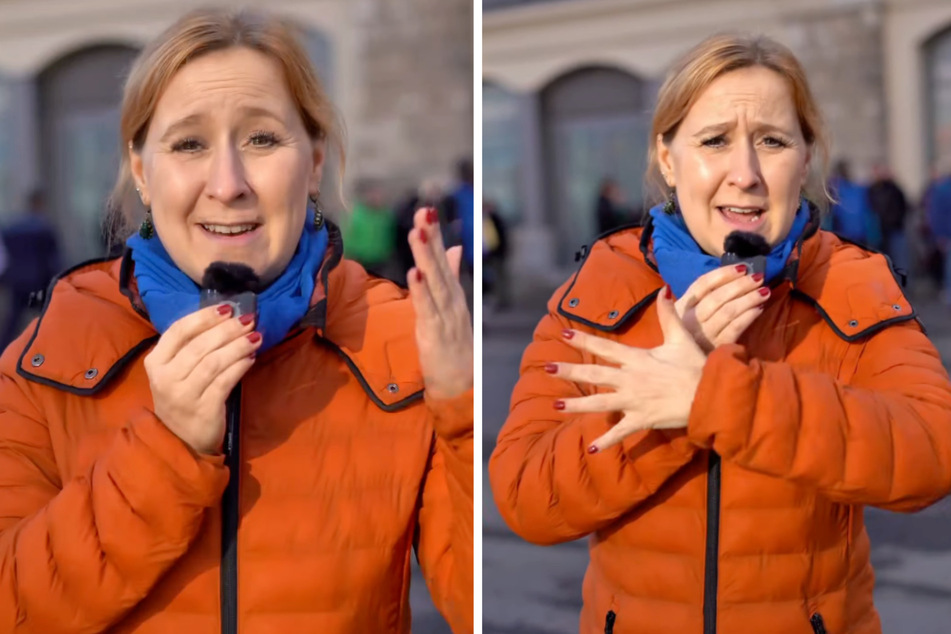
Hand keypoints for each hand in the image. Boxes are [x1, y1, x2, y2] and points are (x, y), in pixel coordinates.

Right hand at [144, 305, 262, 453]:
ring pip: (214, 362)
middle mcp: (165, 378)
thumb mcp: (176, 371)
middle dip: (228, 330)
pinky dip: (240, 366)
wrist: (182, 440)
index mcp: (155, 362)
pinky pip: (225, 381)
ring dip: (238, 346)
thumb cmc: (184, 397)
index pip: (178, 331)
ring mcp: (183, 396)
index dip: (204, 317)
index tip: (227, 308)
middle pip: (199, 345)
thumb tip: (227, 318)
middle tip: (249, 320)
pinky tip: (251, 358)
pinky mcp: (203, 409)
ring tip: (256, 337)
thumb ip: (192, 347)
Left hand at [407, 207, 472, 399]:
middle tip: (424, 212)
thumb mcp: (452, 308)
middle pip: (440, 266)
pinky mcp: (435, 335)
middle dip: (431, 239)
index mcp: (454, 295)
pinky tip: (414, 273)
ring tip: (418, 234)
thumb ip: (452, 276)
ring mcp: (446, 318)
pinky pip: (427, 310)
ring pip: (434, 283)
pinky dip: (421, 291)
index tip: (427, 211)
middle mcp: (452, 302)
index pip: (443, 260)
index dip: (436, 236)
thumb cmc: (454, 346)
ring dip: (426, 258)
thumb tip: (454, 247)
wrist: (461, 386)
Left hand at [549, 287, 705, 452]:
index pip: (605, 348)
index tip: (564, 334)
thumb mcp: (681, 339)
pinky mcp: (642, 420)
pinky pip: (620, 433)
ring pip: (599, 404)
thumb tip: (664, 290)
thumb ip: (668, 315)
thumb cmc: (697, 367)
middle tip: (546, 368)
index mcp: (637, 359)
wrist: (711, 395)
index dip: (583, 341)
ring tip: (555, 406)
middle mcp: (630, 379)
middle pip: (594, 375)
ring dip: (576, 406)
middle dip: (569, 371)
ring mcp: (634, 401)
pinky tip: (591, 450)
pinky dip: (606, 442)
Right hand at [675, 264, 769, 352]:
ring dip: (749, 299)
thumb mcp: (687, 314)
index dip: (722, 274)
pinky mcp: (717, 348)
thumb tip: (730, 275)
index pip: (701, 285)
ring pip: (728, 312)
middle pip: (717, 297)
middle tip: (758, 277)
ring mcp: (703, 335)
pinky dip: (748, 317)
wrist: (687, 367)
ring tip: (764, 292)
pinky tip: (759, 309)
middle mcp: (690, 320)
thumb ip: (701, 297)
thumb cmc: (690, 335)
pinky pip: (735, 328)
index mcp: (681, 307)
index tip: (742, 267)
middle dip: (740, 285)